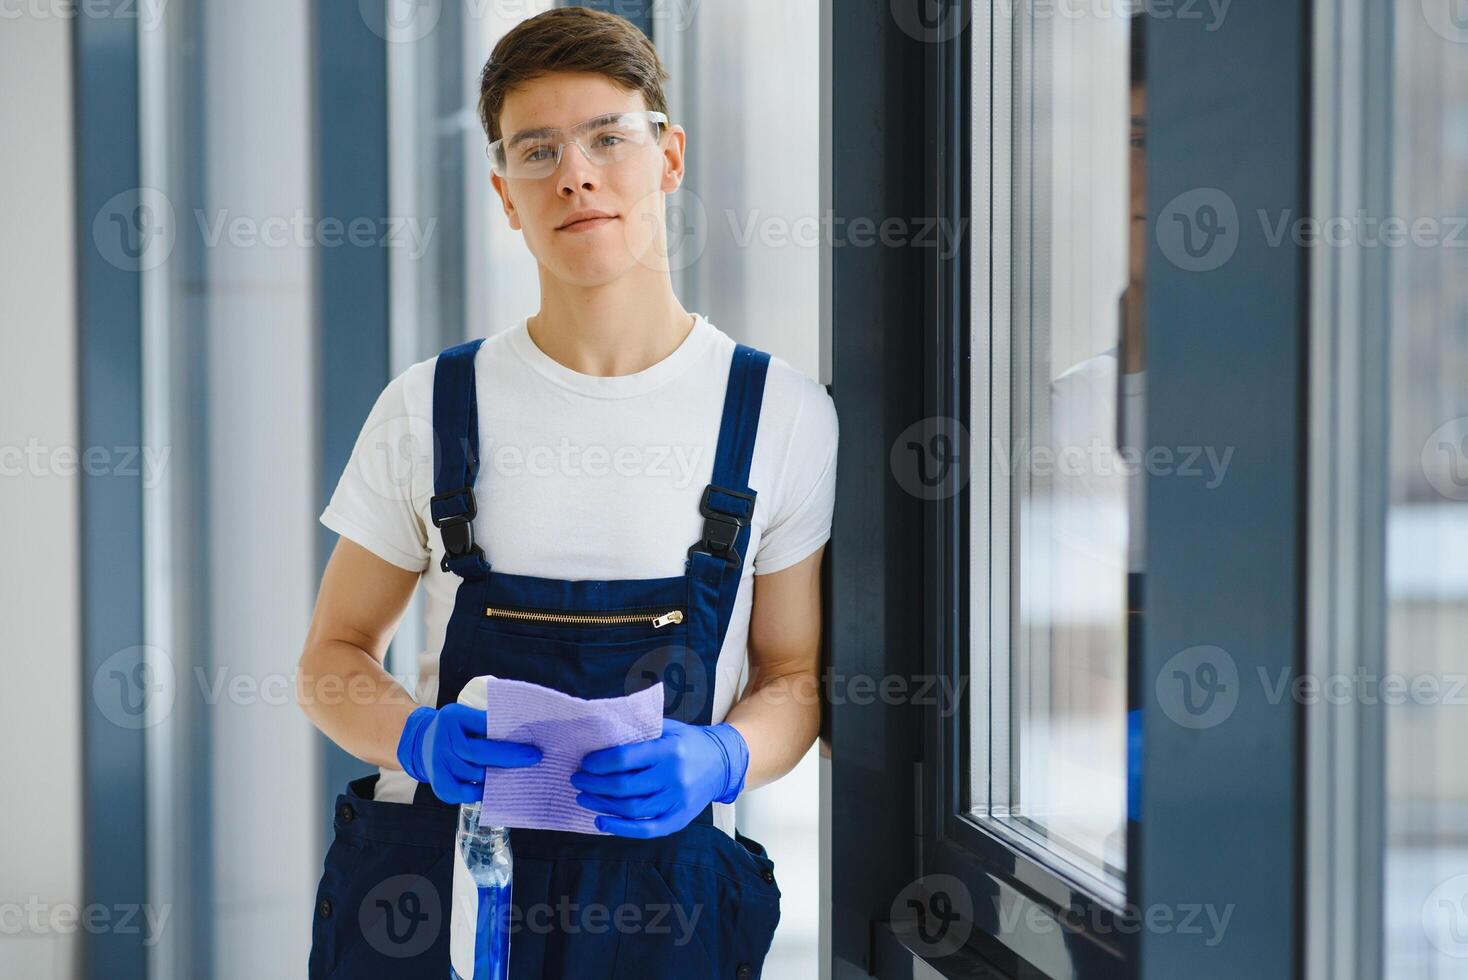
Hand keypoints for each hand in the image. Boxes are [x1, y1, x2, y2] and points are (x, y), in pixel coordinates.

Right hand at [396, 703, 542, 803]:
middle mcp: (442, 739)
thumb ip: (487, 723)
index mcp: (453, 717)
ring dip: (496, 776)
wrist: (421, 741)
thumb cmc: (456, 730)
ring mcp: (438, 762)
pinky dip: (479, 792)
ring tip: (517, 774)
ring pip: (473, 773)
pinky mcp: (438, 783)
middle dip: (509, 757)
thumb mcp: (467, 717)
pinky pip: (462, 792)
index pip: (484, 725)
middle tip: (533, 758)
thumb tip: (522, 737)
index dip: (506, 736)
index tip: (531, 743)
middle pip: (478, 753)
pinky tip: (491, 789)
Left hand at [570, 717, 749, 837]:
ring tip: (584, 798)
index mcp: (669, 750)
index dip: (599, 763)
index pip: (625, 759)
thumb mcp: (667, 728)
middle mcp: (674, 777)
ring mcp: (678, 800)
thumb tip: (601, 736)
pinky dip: (621, 829)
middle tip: (577, 780)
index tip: (585, 763)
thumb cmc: (688, 742)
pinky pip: (647, 829)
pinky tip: (601, 822)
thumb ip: (640, 731)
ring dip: (601, 805)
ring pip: (631, 809)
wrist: (723, 762)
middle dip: (594, 784)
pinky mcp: (680, 818)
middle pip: (624, 787)